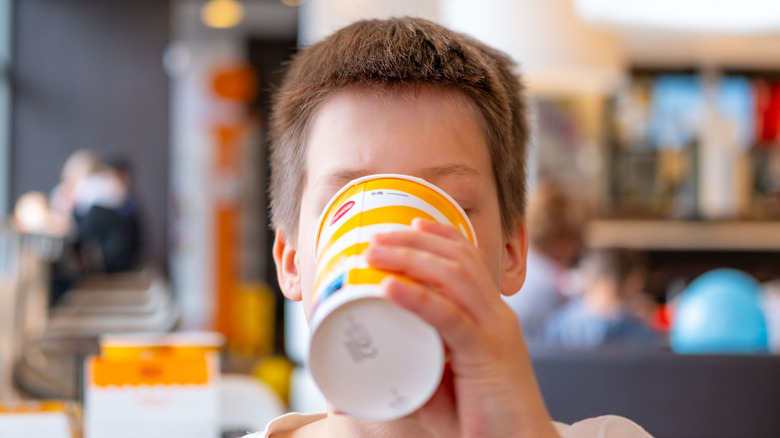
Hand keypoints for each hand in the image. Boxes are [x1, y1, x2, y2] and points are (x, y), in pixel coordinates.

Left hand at [364, 219, 559, 437]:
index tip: (406, 225)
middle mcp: (496, 315)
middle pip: (457, 259)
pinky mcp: (487, 354)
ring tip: (375, 253)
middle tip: (375, 237)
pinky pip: (450, 317)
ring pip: (453, 277)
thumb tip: (361, 370)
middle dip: (413, 241)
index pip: (469, 261)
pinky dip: (417, 298)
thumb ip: (411, 370)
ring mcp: (495, 331)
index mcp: (490, 317)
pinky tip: (390, 288)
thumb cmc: (482, 421)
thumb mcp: (441, 386)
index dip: (439, 237)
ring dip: (409, 259)